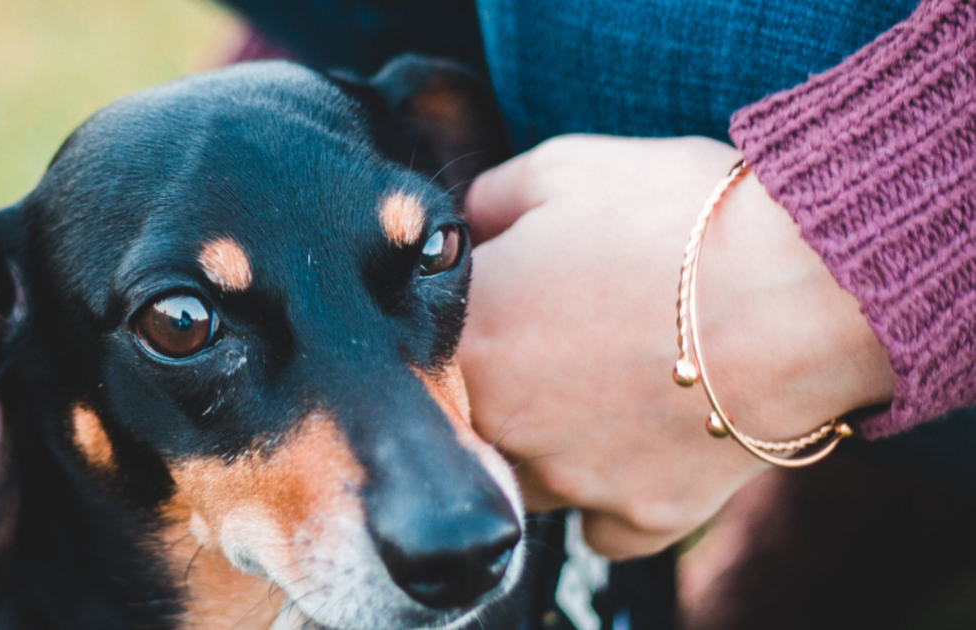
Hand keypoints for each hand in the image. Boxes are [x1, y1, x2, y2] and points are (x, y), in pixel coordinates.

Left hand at [459, 135, 894, 558]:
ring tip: (607, 390)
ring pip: (528, 478)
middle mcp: (503, 423)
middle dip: (506, 382)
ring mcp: (572, 478)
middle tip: (566, 340)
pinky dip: (616, 493)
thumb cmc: (678, 215)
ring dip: (550, 443)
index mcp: (469, 337)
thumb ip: (487, 199)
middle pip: (473, 418)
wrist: (805, 287)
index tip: (512, 293)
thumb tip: (464, 225)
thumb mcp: (563, 168)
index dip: (472, 314)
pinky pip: (604, 524)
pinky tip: (643, 444)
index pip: (429, 342)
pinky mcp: (642, 515)